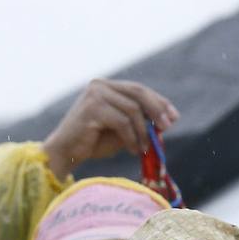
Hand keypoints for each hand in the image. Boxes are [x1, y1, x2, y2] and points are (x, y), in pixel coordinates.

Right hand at [42, 79, 178, 176]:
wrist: (64, 154)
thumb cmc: (91, 143)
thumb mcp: (120, 130)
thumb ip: (139, 122)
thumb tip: (167, 119)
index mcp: (105, 86)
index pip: (138, 90)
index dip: (158, 102)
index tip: (174, 116)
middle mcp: (100, 85)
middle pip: (138, 93)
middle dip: (156, 110)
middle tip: (168, 126)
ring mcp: (95, 95)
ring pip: (132, 110)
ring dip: (142, 131)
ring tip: (144, 148)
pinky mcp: (92, 108)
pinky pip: (121, 122)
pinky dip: (131, 138)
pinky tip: (134, 150)